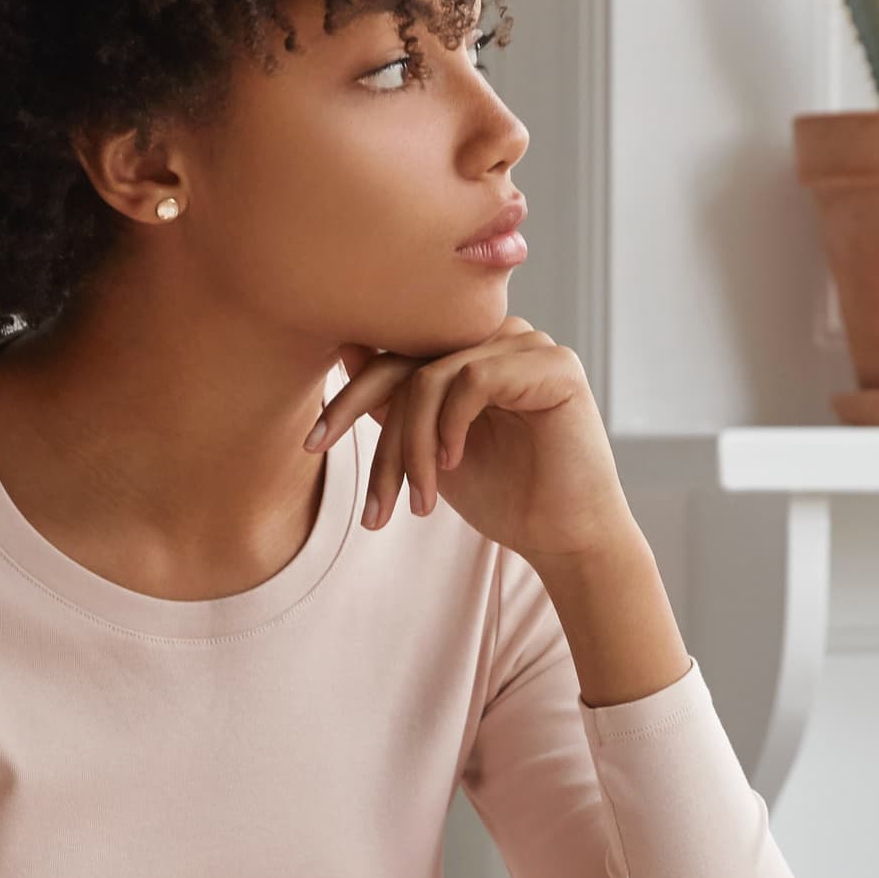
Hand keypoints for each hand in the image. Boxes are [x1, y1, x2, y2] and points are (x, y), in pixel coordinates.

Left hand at [303, 319, 629, 562]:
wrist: (566, 538)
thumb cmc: (506, 496)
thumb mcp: (431, 450)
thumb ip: (398, 403)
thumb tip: (347, 349)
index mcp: (473, 352)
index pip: (396, 357)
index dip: (349, 397)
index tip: (312, 444)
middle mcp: (501, 338)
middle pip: (409, 365)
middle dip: (375, 433)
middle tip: (367, 498)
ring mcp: (530, 346)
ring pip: (434, 377)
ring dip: (413, 446)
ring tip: (420, 499)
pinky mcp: (555, 367)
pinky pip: (473, 378)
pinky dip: (450, 425)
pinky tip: (452, 465)